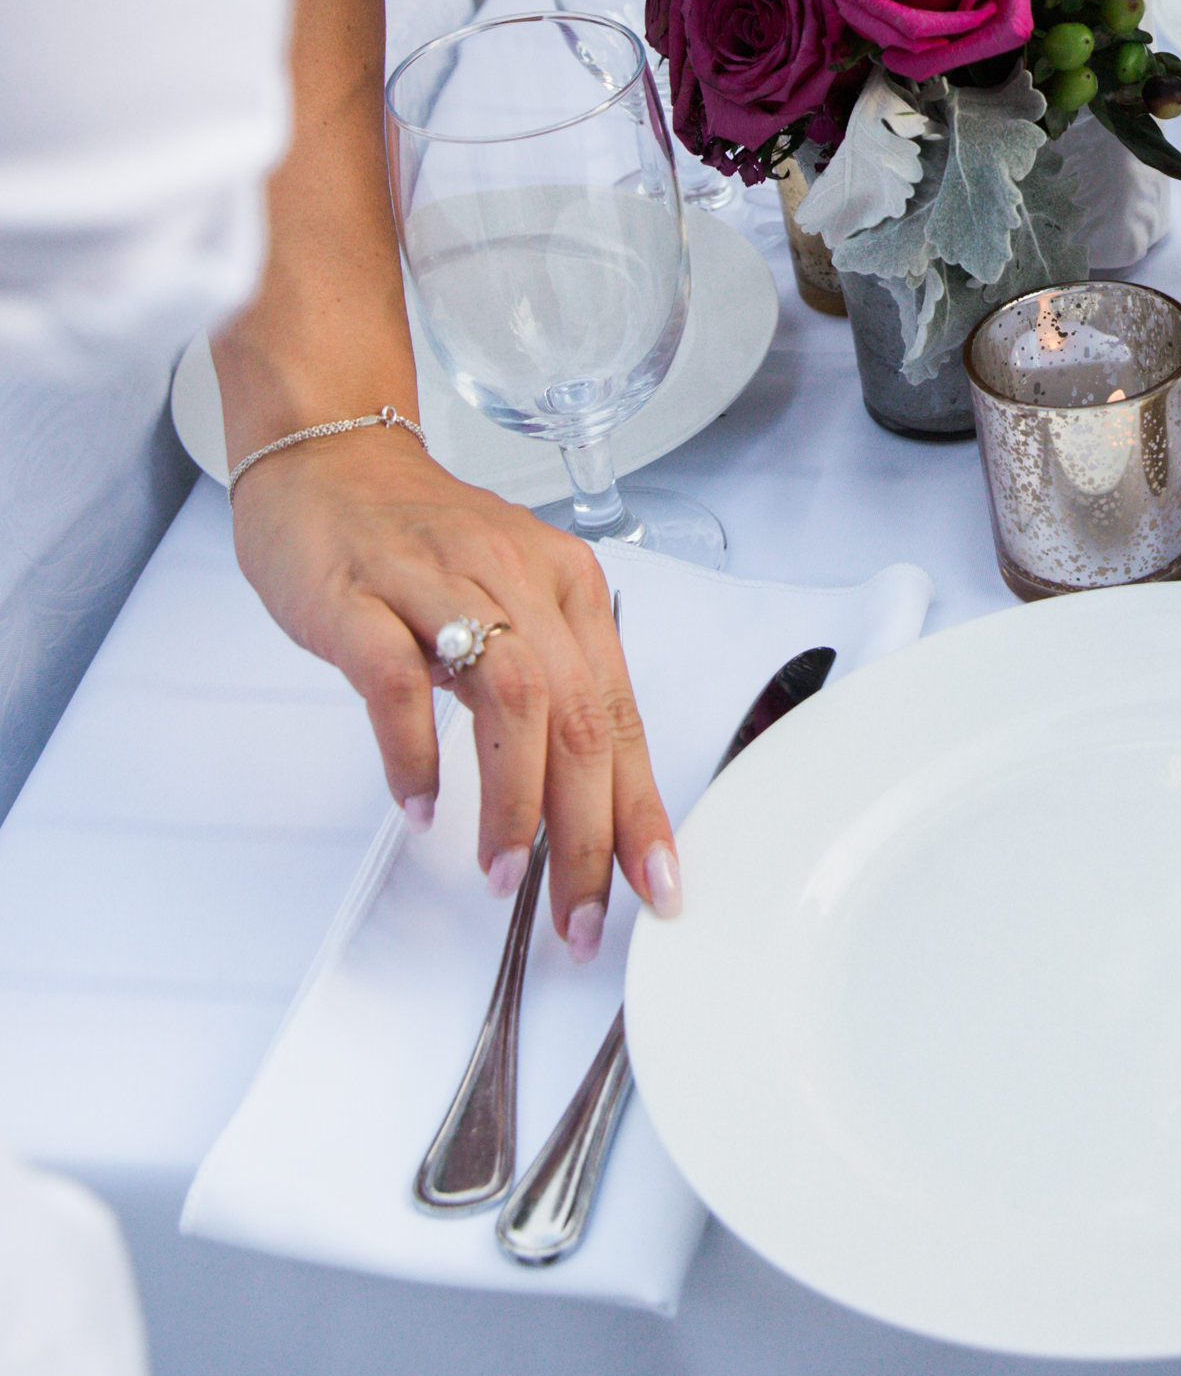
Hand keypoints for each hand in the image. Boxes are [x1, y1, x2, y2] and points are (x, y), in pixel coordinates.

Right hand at [229, 424, 678, 952]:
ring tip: (504, 877)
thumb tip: (590, 800)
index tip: (655, 886)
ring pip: (511, 698)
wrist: (330, 459)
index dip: (641, 809)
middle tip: (578, 915)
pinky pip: (398, 680)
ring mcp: (438, 583)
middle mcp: (518, 578)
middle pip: (581, 718)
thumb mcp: (509, 603)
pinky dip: (415, 751)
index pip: (623, 714)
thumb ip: (550, 684)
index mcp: (568, 586)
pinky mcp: (360, 596)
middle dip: (587, 832)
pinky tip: (421, 804)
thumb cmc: (420, 544)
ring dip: (515, 801)